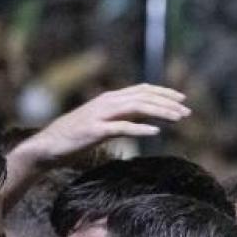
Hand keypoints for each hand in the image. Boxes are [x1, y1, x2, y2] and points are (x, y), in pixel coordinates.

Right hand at [23, 83, 188, 156]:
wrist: (49, 146)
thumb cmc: (75, 138)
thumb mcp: (102, 123)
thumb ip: (121, 118)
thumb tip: (143, 119)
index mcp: (109, 98)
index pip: (142, 89)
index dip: (163, 93)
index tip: (182, 99)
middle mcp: (107, 102)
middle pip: (144, 96)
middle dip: (168, 102)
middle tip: (187, 111)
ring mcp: (101, 115)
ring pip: (137, 108)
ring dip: (160, 113)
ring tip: (178, 119)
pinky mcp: (96, 130)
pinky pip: (122, 128)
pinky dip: (140, 128)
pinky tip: (155, 132)